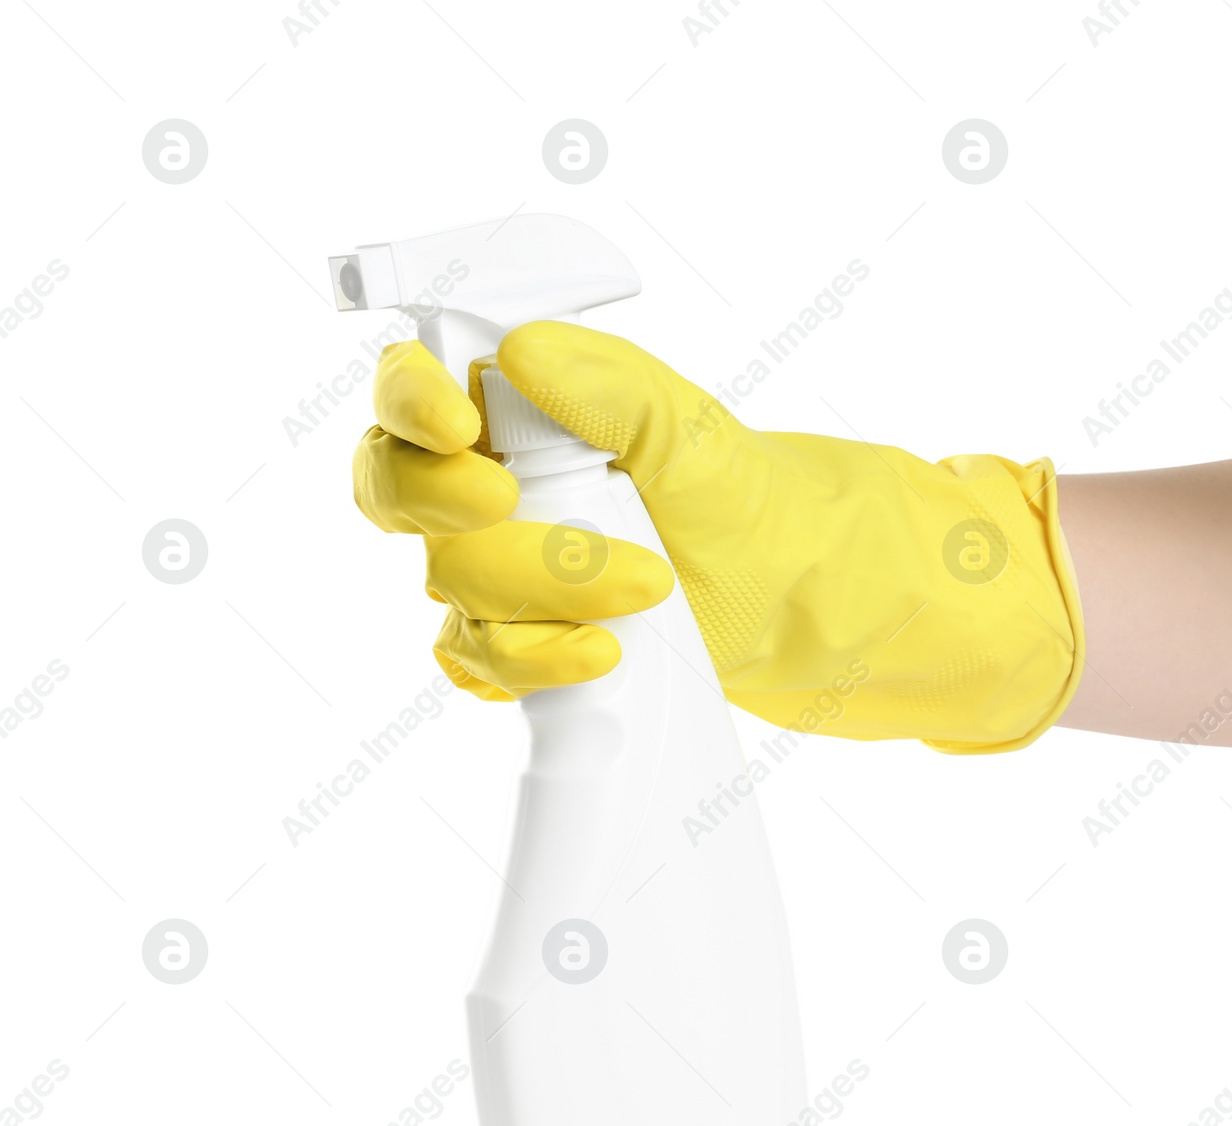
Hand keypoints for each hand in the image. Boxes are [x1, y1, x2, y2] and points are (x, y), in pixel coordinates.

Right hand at [354, 325, 1084, 750]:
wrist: (826, 617)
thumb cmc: (770, 516)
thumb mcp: (703, 442)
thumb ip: (616, 390)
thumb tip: (520, 351)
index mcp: (525, 416)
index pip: (411, 393)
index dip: (407, 400)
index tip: (458, 422)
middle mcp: (504, 491)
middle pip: (405, 496)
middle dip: (453, 507)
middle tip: (515, 503)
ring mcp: (513, 575)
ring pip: (451, 589)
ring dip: (533, 592)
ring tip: (644, 591)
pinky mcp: (534, 647)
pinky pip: (482, 665)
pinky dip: (531, 666)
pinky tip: (602, 658)